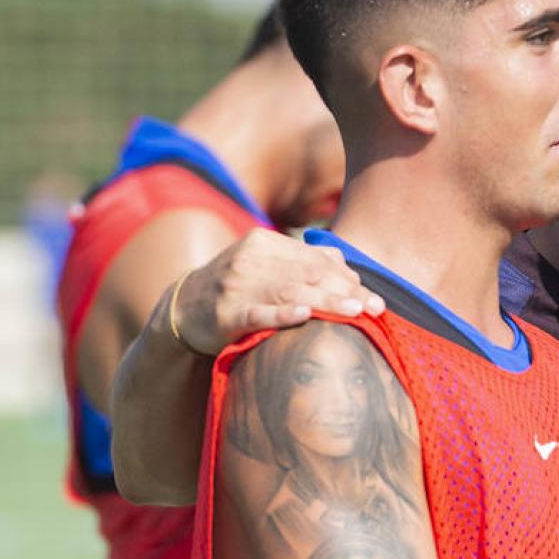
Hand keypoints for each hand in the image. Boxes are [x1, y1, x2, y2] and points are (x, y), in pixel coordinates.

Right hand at [170, 230, 382, 354]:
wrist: (183, 309)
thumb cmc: (238, 287)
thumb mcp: (266, 264)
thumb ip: (303, 261)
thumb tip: (346, 265)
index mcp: (264, 242)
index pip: (315, 259)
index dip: (348, 278)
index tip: (375, 299)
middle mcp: (249, 259)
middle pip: (307, 274)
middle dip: (345, 291)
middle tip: (375, 308)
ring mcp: (235, 286)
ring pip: (289, 292)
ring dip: (325, 301)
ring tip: (354, 311)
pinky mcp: (224, 314)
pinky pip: (257, 314)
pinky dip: (281, 314)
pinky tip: (304, 315)